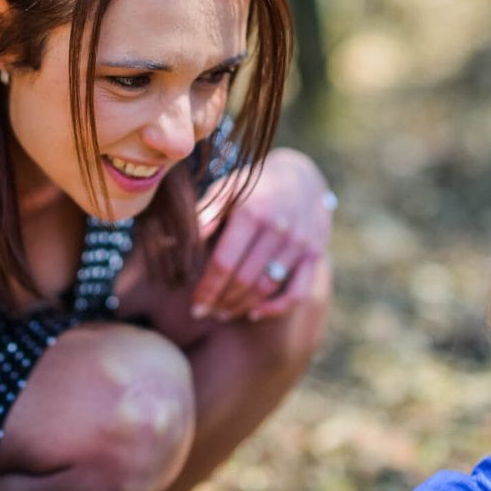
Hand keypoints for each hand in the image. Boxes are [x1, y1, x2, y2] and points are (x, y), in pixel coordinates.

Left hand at [191, 148, 333, 321]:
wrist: (300, 177)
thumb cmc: (252, 188)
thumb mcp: (226, 191)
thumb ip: (205, 216)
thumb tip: (176, 243)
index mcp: (251, 212)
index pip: (224, 262)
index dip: (207, 288)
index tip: (195, 306)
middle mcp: (278, 228)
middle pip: (244, 279)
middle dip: (221, 301)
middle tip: (206, 312)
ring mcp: (299, 243)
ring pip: (266, 287)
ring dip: (242, 305)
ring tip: (223, 312)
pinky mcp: (314, 254)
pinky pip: (297, 292)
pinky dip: (276, 308)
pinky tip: (255, 313)